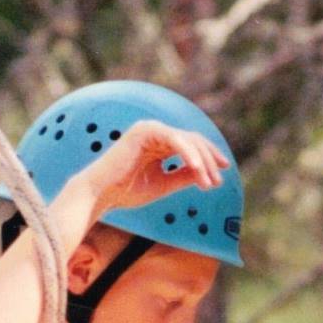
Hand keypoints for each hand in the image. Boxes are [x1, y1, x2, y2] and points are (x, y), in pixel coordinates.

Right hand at [59, 121, 228, 221]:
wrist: (101, 194)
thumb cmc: (126, 191)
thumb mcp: (163, 184)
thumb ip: (184, 176)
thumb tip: (207, 174)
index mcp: (158, 143)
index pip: (190, 145)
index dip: (209, 159)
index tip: (221, 175)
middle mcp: (155, 132)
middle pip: (193, 140)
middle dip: (209, 160)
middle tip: (219, 180)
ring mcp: (150, 129)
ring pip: (187, 140)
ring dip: (202, 161)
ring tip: (210, 181)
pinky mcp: (145, 131)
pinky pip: (175, 140)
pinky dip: (188, 154)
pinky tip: (198, 169)